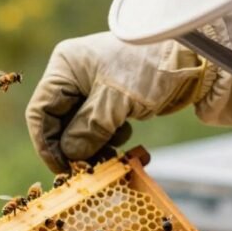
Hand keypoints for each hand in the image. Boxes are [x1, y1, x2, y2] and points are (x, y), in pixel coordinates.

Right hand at [26, 32, 208, 173]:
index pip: (41, 111)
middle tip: (88, 170)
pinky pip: (98, 128)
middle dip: (74, 148)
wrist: (190, 60)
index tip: (62, 169)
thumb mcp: (114, 102)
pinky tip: (126, 142)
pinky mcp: (110, 100)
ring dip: (93, 147)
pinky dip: (109, 139)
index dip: (47, 143)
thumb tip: (70, 156)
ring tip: (111, 156)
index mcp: (65, 68)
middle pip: (60, 123)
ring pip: (80, 129)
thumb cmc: (148, 70)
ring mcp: (92, 88)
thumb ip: (87, 130)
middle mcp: (73, 77)